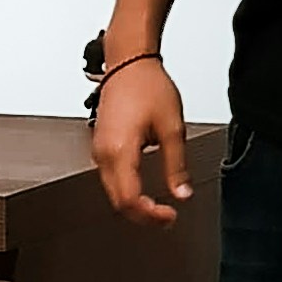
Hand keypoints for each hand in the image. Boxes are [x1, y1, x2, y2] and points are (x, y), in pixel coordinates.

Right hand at [90, 54, 191, 227]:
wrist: (129, 63)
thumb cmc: (147, 86)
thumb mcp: (172, 128)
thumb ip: (176, 165)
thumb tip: (182, 193)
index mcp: (120, 151)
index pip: (130, 200)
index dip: (150, 215)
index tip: (170, 216)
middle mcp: (104, 154)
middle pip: (118, 201)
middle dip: (142, 215)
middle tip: (166, 218)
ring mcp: (99, 150)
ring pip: (112, 192)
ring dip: (134, 205)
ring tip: (158, 208)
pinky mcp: (101, 145)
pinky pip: (110, 178)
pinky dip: (126, 190)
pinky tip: (143, 190)